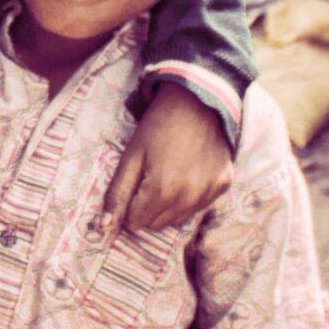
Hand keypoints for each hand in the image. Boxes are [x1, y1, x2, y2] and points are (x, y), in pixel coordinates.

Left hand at [105, 83, 233, 232]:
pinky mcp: (223, 185)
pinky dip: (190, 196)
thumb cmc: (157, 126)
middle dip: (148, 208)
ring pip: (179, 219)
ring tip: (168, 175)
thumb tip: (104, 227)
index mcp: (162, 191)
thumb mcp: (131, 156)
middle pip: (157, 224)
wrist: (197, 101)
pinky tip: (188, 172)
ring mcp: (209, 193)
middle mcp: (188, 198)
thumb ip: (117, 194)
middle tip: (149, 179)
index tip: (133, 186)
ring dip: (169, 205)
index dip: (129, 207)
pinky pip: (200, 206)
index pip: (136, 223)